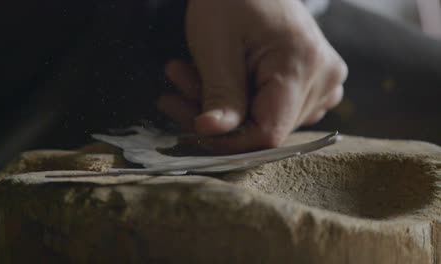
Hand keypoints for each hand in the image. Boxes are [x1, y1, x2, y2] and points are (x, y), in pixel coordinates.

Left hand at [157, 0, 346, 152]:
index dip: (229, 140)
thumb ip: (219, 94)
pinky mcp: (312, 83)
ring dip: (222, 108)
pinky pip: (273, 109)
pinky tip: (212, 80)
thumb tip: (211, 134)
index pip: (269, 132)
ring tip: (186, 76)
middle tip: (176, 90)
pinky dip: (238, 102)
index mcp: (303, 65)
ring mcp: (322, 82)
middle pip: (264, 126)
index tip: (193, 127)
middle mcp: (323, 79)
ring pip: (265, 120)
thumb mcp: (216, 44)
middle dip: (216, 116)